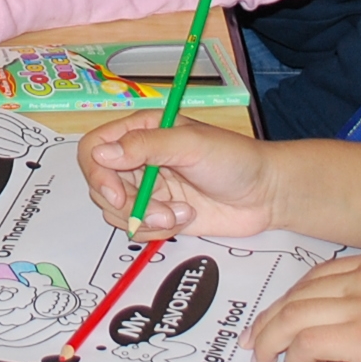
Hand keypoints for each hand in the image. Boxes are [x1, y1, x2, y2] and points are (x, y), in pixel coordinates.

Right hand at [78, 110, 283, 238]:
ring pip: (115, 211)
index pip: (95, 148)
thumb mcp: (190, 145)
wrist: (265, 195)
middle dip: (126, 204)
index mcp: (142, 131)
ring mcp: (147, 189)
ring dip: (144, 219)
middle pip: (100, 185)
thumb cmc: (234, 159)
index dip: (97, 172)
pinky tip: (185, 218)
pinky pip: (136, 229)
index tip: (117, 194)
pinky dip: (155, 230)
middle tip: (160, 210)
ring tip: (179, 213)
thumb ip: (145, 147)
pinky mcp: (158, 215)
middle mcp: (138, 159)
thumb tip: (102, 155)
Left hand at [245, 246, 360, 361]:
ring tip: (263, 359)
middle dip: (273, 316)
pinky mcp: (360, 334)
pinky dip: (291, 357)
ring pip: (292, 315)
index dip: (297, 295)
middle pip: (299, 292)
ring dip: (271, 339)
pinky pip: (305, 342)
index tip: (285, 312)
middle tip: (257, 338)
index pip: (323, 273)